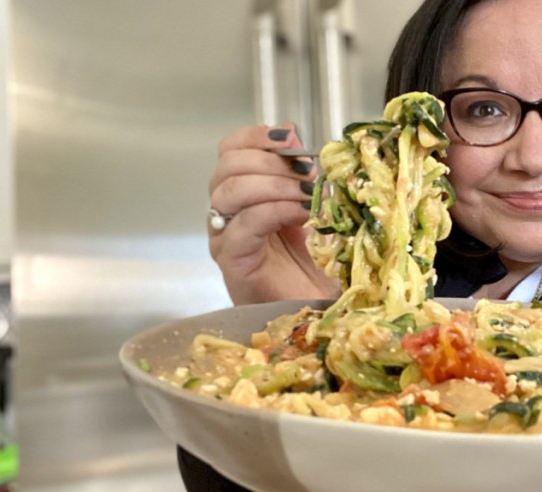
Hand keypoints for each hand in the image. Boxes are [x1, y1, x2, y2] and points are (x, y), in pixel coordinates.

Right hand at [208, 122, 339, 303]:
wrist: (317, 309)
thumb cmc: (311, 263)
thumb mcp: (308, 205)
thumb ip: (298, 172)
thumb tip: (293, 132)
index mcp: (241, 194)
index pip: (230, 150)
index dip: (256, 137)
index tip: (290, 138)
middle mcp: (225, 213)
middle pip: (227, 166)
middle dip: (270, 161)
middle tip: (306, 173)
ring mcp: (225, 238)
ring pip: (230, 191)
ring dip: (275, 184)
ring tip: (308, 193)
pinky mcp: (233, 261)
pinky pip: (245, 224)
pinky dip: (276, 210)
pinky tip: (302, 214)